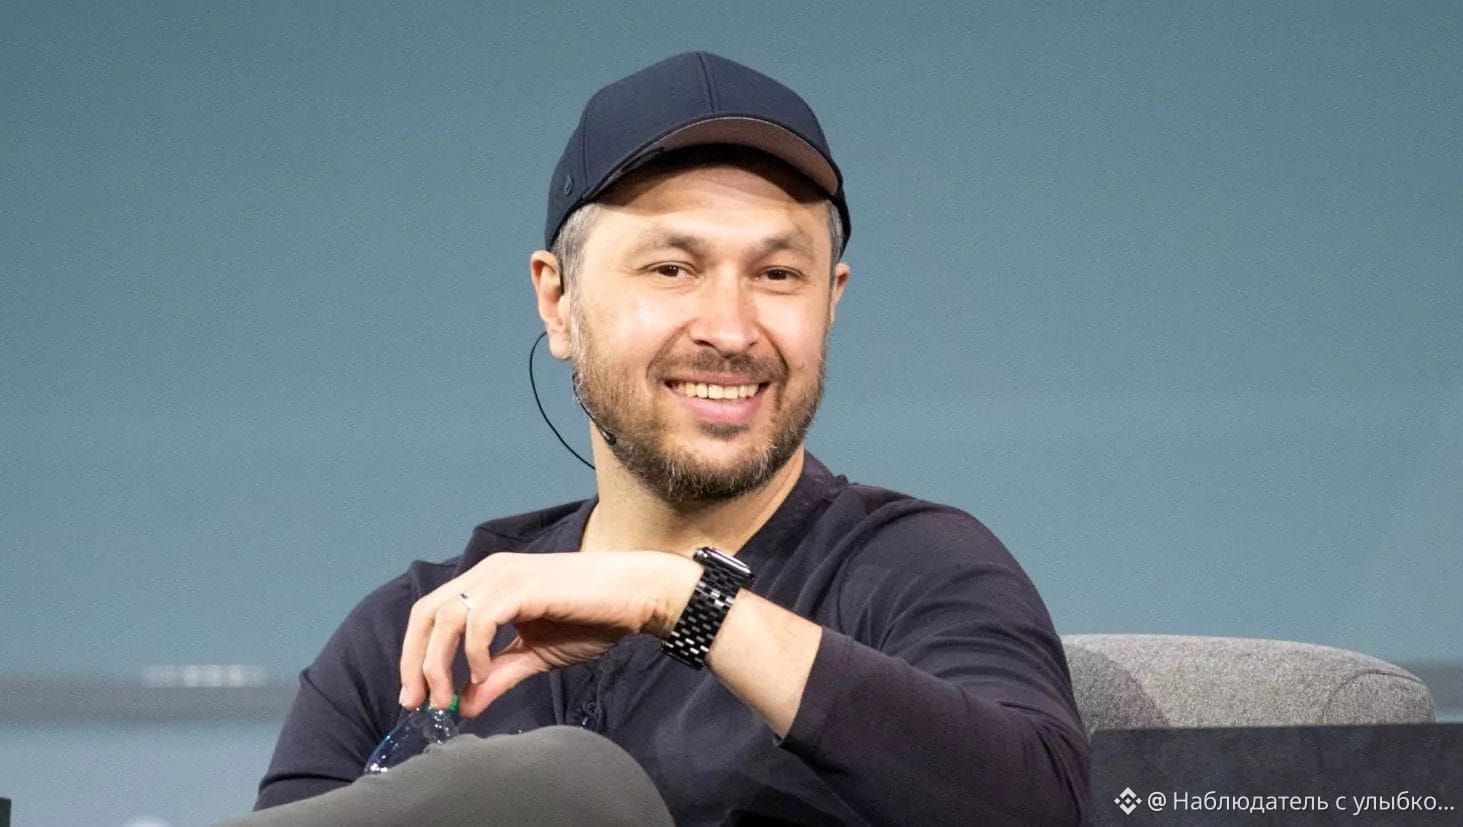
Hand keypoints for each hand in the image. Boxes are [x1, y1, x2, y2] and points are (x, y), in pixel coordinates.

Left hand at [398, 550, 699, 717]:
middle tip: (419, 703)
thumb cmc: (591, 619)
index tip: (416, 699)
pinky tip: (482, 674)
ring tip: (448, 697)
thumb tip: (463, 707)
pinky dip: (473, 652)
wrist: (634, 598)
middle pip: (426, 614)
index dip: (414, 656)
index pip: (430, 615)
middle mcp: (487, 573)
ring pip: (446, 618)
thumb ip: (497, 676)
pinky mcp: (521, 585)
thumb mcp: (534, 656)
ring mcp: (502, 575)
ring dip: (439, 663)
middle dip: (414, 662)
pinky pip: (479, 621)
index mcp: (487, 584)